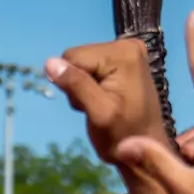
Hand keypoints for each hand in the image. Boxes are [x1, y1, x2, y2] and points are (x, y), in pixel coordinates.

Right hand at [46, 39, 171, 163]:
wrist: (143, 149)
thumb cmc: (122, 136)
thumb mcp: (98, 113)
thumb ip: (76, 85)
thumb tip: (49, 62)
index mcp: (123, 52)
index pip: (73, 57)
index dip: (73, 83)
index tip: (91, 103)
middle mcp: (127, 44)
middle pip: (77, 58)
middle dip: (78, 84)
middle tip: (95, 106)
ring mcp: (127, 52)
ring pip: (81, 64)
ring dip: (84, 87)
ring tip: (102, 105)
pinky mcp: (123, 61)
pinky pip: (91, 68)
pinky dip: (92, 86)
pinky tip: (106, 99)